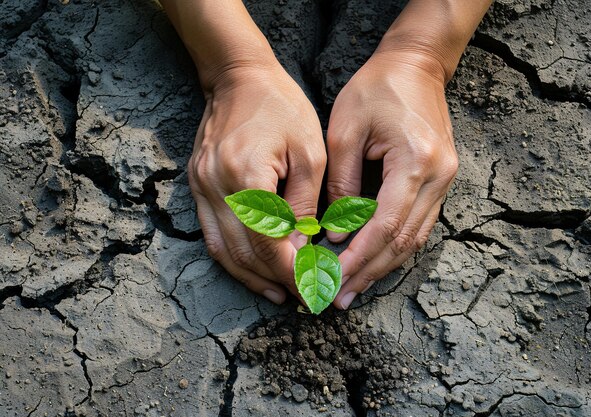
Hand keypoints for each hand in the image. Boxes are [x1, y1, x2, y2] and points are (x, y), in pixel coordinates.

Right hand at [188, 62, 325, 303]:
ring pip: (222, 251)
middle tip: (304, 298)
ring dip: (251, 278)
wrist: (238, 77)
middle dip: (276, 281)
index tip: (316, 289)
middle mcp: (216, 187)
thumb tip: (301, 247)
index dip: (293, 272)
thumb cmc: (281, 107)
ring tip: (280, 295)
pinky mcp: (196, 186)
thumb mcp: (309, 150)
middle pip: (243, 254)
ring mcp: (200, 188)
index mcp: (246, 176)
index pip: (268, 244)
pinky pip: (211, 235)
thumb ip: (305, 202)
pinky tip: (253, 270)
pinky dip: (232, 259)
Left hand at [326, 51, 458, 309]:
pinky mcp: (441, 181)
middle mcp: (438, 178)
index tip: (332, 278)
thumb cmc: (376, 88)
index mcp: (415, 162)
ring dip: (383, 267)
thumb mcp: (346, 130)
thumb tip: (335, 231)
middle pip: (403, 241)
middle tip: (338, 297)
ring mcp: (445, 181)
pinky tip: (374, 262)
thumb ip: (341, 184)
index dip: (358, 257)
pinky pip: (419, 225)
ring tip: (352, 288)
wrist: (417, 65)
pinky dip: (395, 247)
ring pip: (414, 239)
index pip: (385, 225)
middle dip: (369, 272)